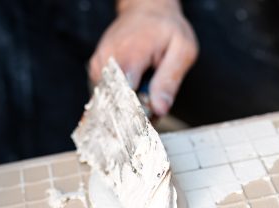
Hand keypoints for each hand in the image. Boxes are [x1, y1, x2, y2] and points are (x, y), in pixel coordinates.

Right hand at [89, 0, 198, 115]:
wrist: (147, 10)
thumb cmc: (166, 29)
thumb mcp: (182, 50)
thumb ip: (170, 81)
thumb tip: (159, 109)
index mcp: (131, 52)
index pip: (124, 92)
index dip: (134, 114)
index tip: (145, 125)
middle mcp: (109, 58)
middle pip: (114, 102)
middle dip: (132, 116)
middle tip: (150, 116)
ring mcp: (99, 63)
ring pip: (109, 102)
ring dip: (127, 108)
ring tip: (144, 98)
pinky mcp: (96, 69)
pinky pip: (106, 95)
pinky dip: (121, 101)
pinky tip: (134, 93)